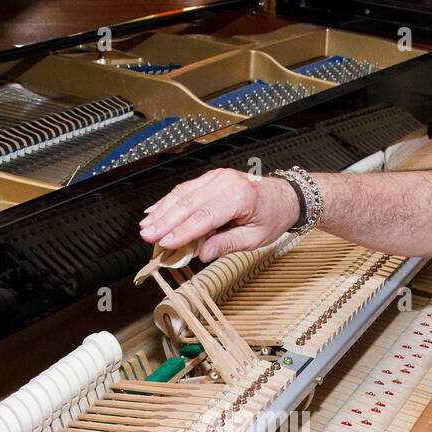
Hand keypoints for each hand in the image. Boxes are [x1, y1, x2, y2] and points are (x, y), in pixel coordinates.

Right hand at [138, 168, 299, 261]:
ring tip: (146, 226)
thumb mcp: (255, 238)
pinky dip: (168, 200)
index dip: (182, 231)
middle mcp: (226, 182)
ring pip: (183, 193)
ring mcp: (217, 177)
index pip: (205, 216)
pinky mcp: (211, 178)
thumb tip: (203, 254)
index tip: (165, 243)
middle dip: (165, 221)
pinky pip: (186, 189)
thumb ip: (227, 244)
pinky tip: (154, 211)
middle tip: (147, 235)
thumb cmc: (272, 215)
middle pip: (189, 203)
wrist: (284, 197)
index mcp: (240, 197)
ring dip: (162, 210)